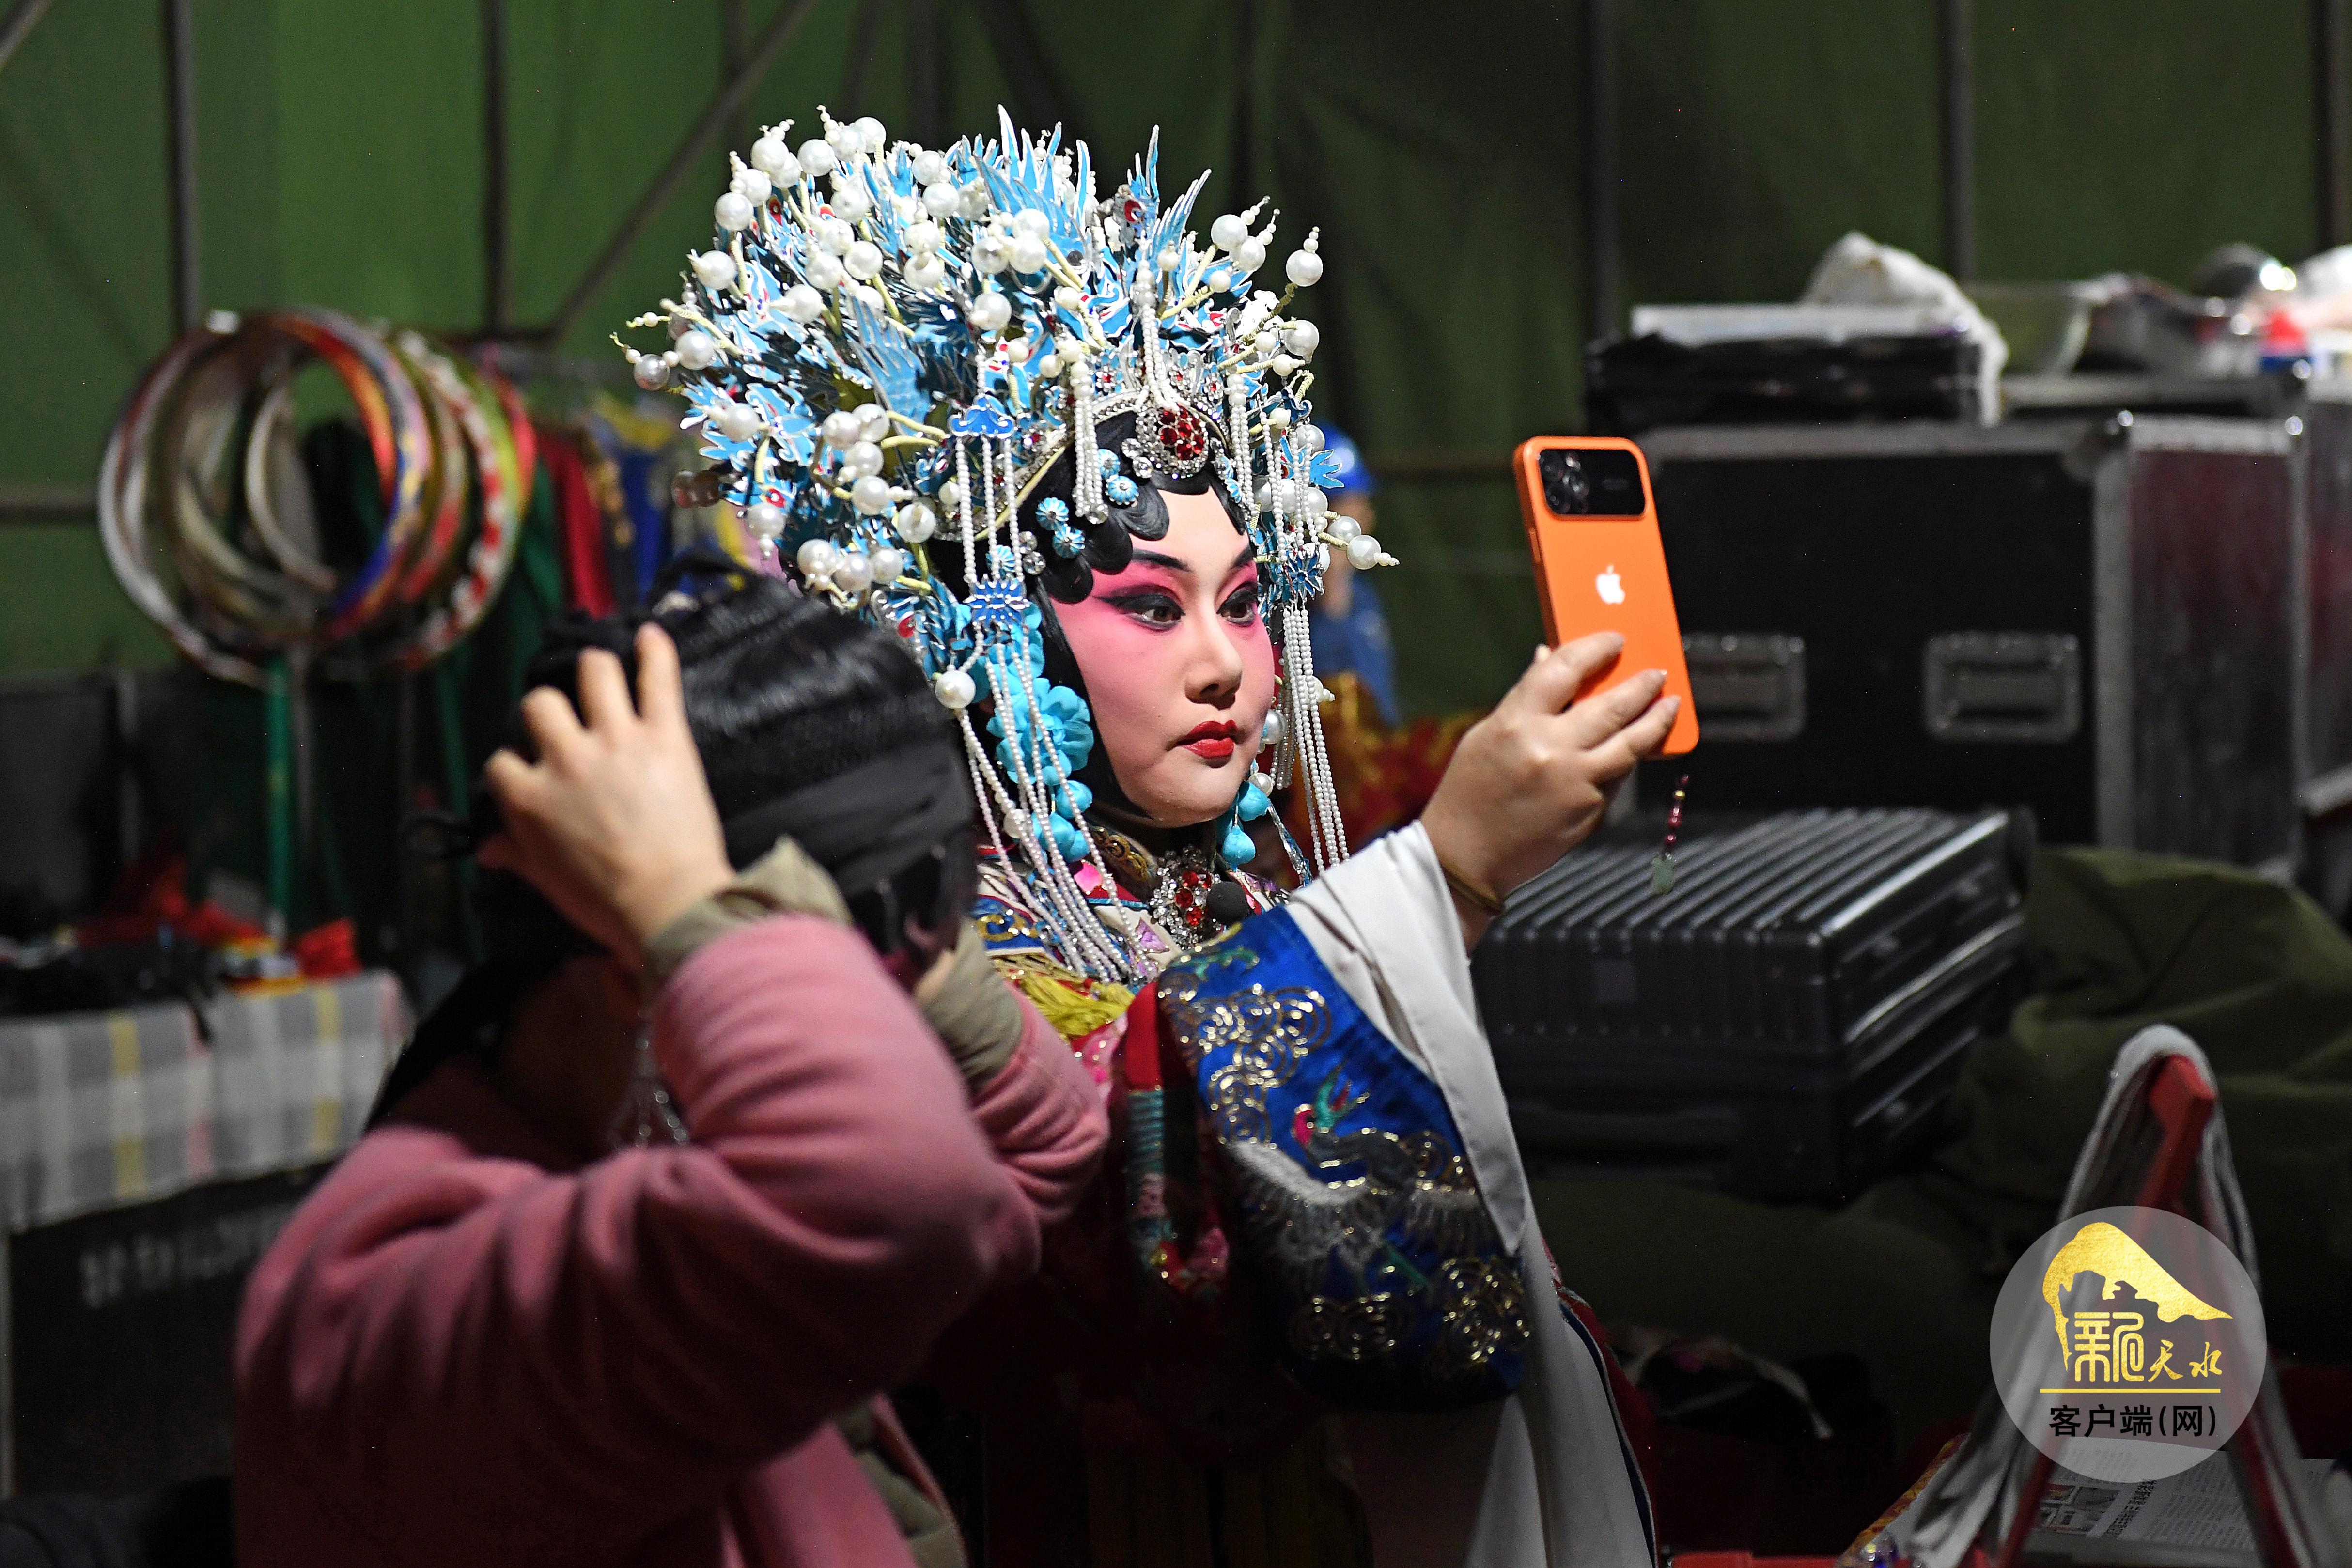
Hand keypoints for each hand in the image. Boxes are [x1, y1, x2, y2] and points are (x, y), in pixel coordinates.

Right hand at [477, 625, 731, 970]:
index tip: (533, 773)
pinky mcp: (664, 737)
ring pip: (594, 673)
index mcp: (529, 798)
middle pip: (541, 705)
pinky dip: (657, 651)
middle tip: (568, 721)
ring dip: (595, 668)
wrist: (670, 907)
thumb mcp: (546, 881)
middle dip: (549, 710)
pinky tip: (652, 632)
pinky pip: (657, 680)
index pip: (502, 760)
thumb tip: (485, 847)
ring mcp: (616, 741)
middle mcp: (565, 758)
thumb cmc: (605, 903)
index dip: (516, 765)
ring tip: (602, 671)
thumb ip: (515, 854)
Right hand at [1420, 633, 1680, 946]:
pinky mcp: (1590, 811)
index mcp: (1517, 723)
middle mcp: (1551, 750)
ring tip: (1670, 704)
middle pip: (1612, 705)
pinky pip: (1617, 776)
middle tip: (1657, 672)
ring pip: (1632, 743)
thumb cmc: (1469, 792)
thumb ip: (1524, 698)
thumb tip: (1549, 656)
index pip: (1565, 668)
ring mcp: (1576, 783)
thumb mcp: (1487, 735)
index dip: (1594, 649)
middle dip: (1641, 684)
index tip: (1613, 640)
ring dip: (1656, 719)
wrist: (1466, 858)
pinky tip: (1633, 748)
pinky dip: (1627, 759)